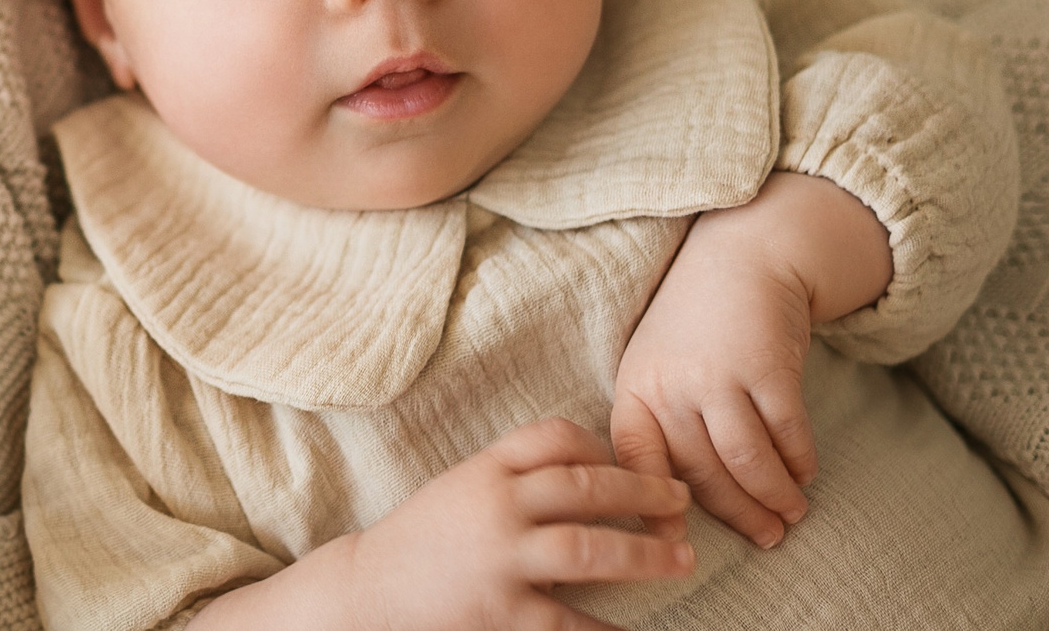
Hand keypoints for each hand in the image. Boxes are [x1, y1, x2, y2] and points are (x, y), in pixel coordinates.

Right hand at [194, 418, 693, 630]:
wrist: (366, 594)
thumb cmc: (421, 541)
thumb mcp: (461, 489)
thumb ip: (513, 478)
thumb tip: (592, 478)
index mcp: (484, 470)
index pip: (553, 436)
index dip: (600, 447)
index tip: (628, 464)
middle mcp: (495, 507)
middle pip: (585, 487)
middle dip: (643, 492)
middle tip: (680, 501)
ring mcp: (500, 562)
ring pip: (590, 549)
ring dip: (645, 554)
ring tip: (682, 559)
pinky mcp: (503, 614)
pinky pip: (570, 621)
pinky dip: (608, 629)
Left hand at [609, 236, 815, 548]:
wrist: (742, 259)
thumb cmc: (697, 326)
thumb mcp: (659, 368)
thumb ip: (664, 423)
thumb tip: (677, 503)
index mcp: (637, 389)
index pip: (633, 456)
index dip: (649, 505)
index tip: (671, 543)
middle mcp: (672, 385)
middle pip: (702, 472)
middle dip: (738, 514)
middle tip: (765, 537)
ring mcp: (718, 375)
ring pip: (746, 462)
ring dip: (774, 495)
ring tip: (791, 513)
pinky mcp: (767, 367)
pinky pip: (786, 433)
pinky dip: (799, 461)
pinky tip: (805, 473)